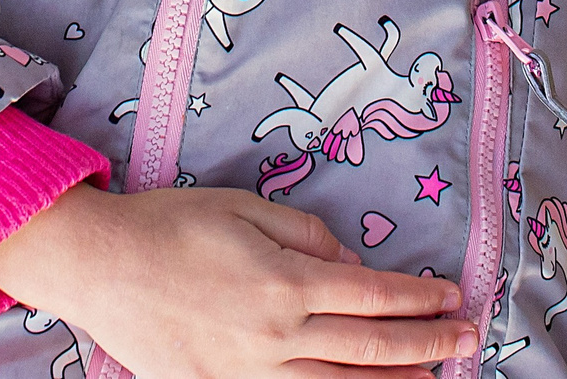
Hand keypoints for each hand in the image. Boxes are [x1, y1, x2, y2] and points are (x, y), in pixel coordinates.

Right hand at [0, 183, 475, 378]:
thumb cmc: (170, 225)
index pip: (375, 295)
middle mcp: (277, 334)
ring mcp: (250, 372)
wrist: (100, 266)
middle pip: (372, 347)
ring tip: (431, 377)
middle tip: (466, 340)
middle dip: (427, 344)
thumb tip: (348, 262)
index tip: (454, 298)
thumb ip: (306, 232)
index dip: (422, 299)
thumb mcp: (245, 206)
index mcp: (286, 281)